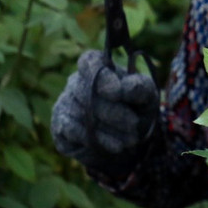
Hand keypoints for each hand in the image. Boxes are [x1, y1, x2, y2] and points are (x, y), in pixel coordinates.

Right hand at [51, 49, 158, 167]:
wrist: (126, 138)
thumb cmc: (136, 107)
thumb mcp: (146, 95)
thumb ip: (139, 87)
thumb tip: (126, 87)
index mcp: (97, 66)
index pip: (89, 61)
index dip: (101, 77)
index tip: (118, 93)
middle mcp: (76, 81)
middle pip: (86, 91)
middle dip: (113, 110)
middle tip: (134, 123)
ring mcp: (65, 103)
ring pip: (82, 113)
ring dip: (109, 129)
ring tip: (131, 139)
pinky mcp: (61, 126)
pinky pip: (73, 130)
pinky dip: (98, 139)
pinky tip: (116, 146)